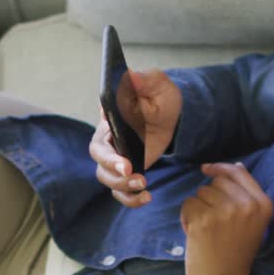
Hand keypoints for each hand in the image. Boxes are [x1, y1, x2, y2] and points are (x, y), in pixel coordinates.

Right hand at [90, 68, 181, 207]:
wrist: (174, 114)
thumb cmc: (160, 96)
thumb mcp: (157, 84)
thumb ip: (144, 79)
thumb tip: (131, 76)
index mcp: (109, 122)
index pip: (99, 141)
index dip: (108, 155)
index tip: (124, 162)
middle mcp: (109, 141)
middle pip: (100, 163)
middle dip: (115, 172)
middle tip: (132, 173)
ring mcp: (116, 158)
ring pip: (108, 179)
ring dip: (123, 187)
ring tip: (144, 185)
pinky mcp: (127, 171)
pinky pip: (121, 191)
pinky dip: (131, 198)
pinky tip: (147, 197)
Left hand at [179, 162, 272, 274]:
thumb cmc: (235, 253)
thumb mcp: (251, 222)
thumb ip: (245, 195)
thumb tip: (237, 166)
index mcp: (263, 205)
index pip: (238, 173)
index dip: (220, 168)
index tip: (206, 169)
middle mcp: (247, 206)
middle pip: (216, 182)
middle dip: (209, 197)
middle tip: (215, 223)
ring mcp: (225, 213)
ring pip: (200, 192)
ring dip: (198, 209)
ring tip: (207, 231)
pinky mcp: (204, 220)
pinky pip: (188, 205)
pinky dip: (187, 218)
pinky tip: (196, 235)